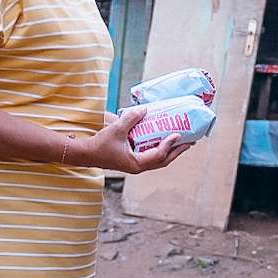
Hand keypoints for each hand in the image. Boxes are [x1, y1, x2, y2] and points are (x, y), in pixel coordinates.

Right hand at [77, 107, 191, 173]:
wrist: (86, 153)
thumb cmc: (100, 144)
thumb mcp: (116, 129)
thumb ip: (131, 119)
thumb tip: (145, 110)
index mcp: (137, 164)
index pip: (159, 155)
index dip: (170, 145)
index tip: (178, 135)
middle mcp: (139, 167)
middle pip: (164, 160)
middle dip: (178, 151)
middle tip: (191, 141)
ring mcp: (137, 165)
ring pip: (159, 160)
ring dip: (171, 151)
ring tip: (183, 141)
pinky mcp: (133, 160)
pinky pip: (152, 156)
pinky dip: (161, 149)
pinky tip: (165, 140)